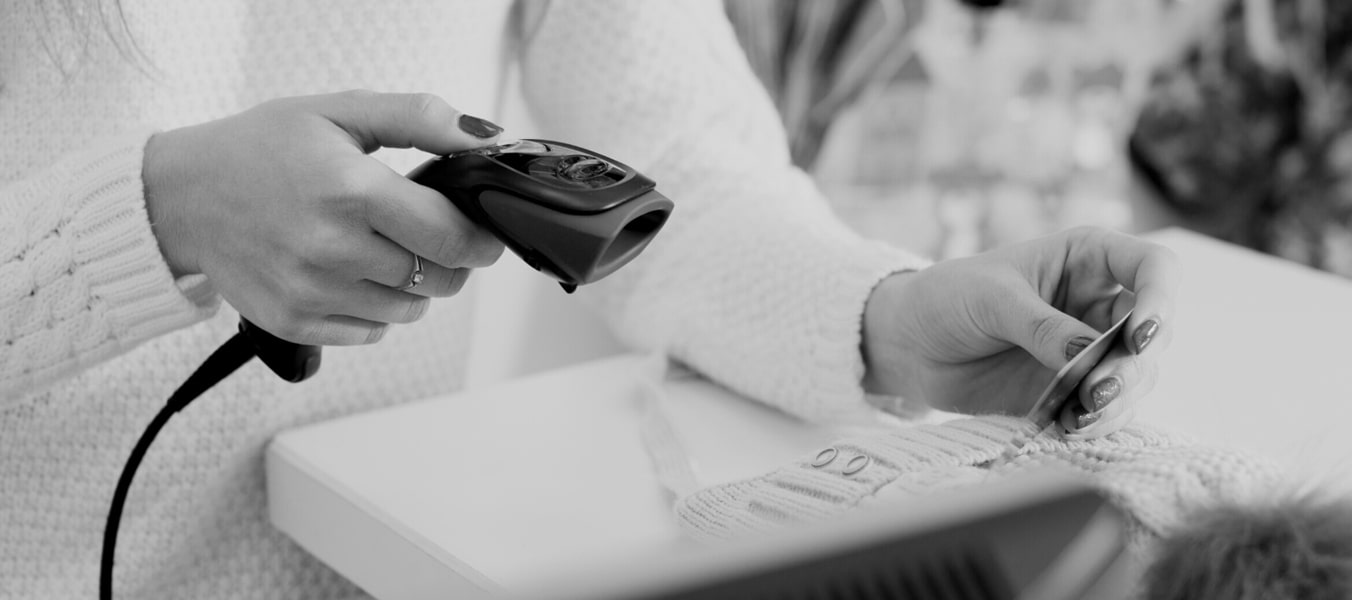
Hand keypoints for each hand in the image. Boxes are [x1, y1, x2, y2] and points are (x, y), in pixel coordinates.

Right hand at [143, 90, 506, 344]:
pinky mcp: (295, 323)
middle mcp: (333, 249)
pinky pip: (372, 332)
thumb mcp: (341, 112)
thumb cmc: (262, 149)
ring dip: (414, 285)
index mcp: (352, 191)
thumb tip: (486, 138)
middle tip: (428, 233)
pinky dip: (376, 308)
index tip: (478, 229)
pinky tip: (350, 273)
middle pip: (440, 279)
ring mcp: (312, 292)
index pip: (452, 237)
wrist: (182, 196)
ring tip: (381, 249)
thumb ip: (420, 119)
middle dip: (451, 259)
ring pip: (410, 310)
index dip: (479, 237)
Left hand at [861, 227, 1180, 437]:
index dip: (1161, 300)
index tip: (1139, 336)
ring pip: (1137, 378)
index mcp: (1089, 259)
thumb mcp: (992, 299)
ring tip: (1081, 414)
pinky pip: (1106, 411)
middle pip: (1154, 334)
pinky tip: (1070, 427)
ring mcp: (1090, 350)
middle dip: (1134, 365)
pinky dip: (1096, 423)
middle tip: (1098, 388)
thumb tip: (1087, 357)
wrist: (910, 341)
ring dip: (1119, 400)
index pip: (1155, 269)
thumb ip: (1041, 327)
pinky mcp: (1072, 390)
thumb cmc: (948, 297)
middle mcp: (1100, 304)